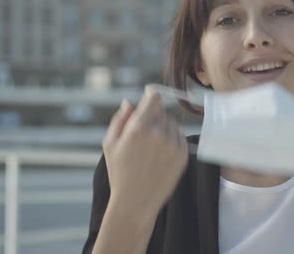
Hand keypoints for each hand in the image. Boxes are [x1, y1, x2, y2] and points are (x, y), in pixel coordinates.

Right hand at [102, 85, 188, 213]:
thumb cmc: (119, 172)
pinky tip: (160, 153)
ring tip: (150, 146)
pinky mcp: (183, 155)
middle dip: (153, 116)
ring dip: (163, 127)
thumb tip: (129, 102)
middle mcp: (159, 134)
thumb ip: (120, 119)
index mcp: (139, 128)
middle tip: (143, 132)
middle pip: (161, 111)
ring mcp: (173, 144)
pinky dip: (172, 139)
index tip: (150, 93)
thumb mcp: (110, 144)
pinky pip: (180, 136)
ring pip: (171, 123)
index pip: (154, 98)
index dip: (152, 94)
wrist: (136, 201)